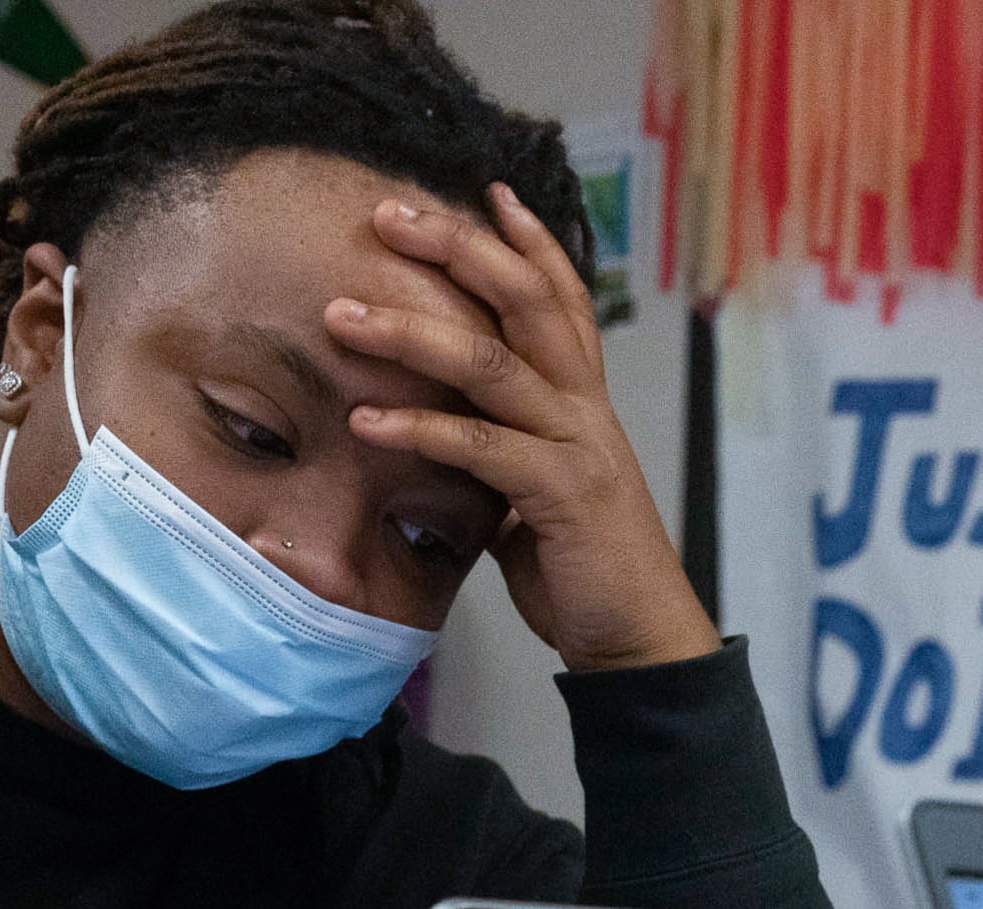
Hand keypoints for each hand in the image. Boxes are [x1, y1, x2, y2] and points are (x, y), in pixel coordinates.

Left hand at [326, 185, 721, 671]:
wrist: (642, 642)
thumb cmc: (587, 573)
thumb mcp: (540, 498)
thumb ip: (504, 456)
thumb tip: (450, 447)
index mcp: (584, 404)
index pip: (564, 300)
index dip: (531, 242)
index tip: (488, 192)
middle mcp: (585, 410)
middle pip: (526, 301)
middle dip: (458, 250)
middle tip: (388, 216)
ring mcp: (577, 446)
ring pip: (492, 362)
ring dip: (409, 332)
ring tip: (340, 316)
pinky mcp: (562, 494)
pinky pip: (481, 446)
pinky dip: (418, 430)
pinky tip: (364, 422)